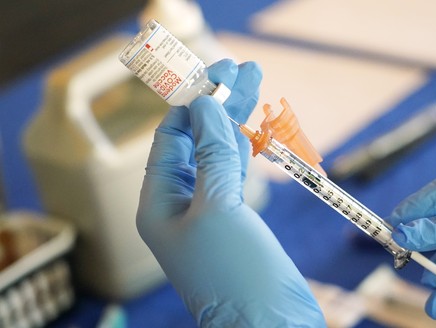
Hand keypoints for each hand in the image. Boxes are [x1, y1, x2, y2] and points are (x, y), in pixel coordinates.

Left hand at [136, 59, 324, 326]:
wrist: (271, 326)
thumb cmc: (236, 276)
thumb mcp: (218, 208)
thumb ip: (213, 154)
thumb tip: (204, 104)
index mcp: (160, 205)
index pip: (172, 138)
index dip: (194, 102)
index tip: (219, 72)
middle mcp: (180, 206)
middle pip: (197, 141)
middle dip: (218, 105)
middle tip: (242, 68)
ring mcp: (210, 214)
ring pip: (220, 154)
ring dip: (236, 120)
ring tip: (255, 83)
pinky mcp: (238, 222)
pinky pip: (237, 174)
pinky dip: (247, 148)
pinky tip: (254, 126)